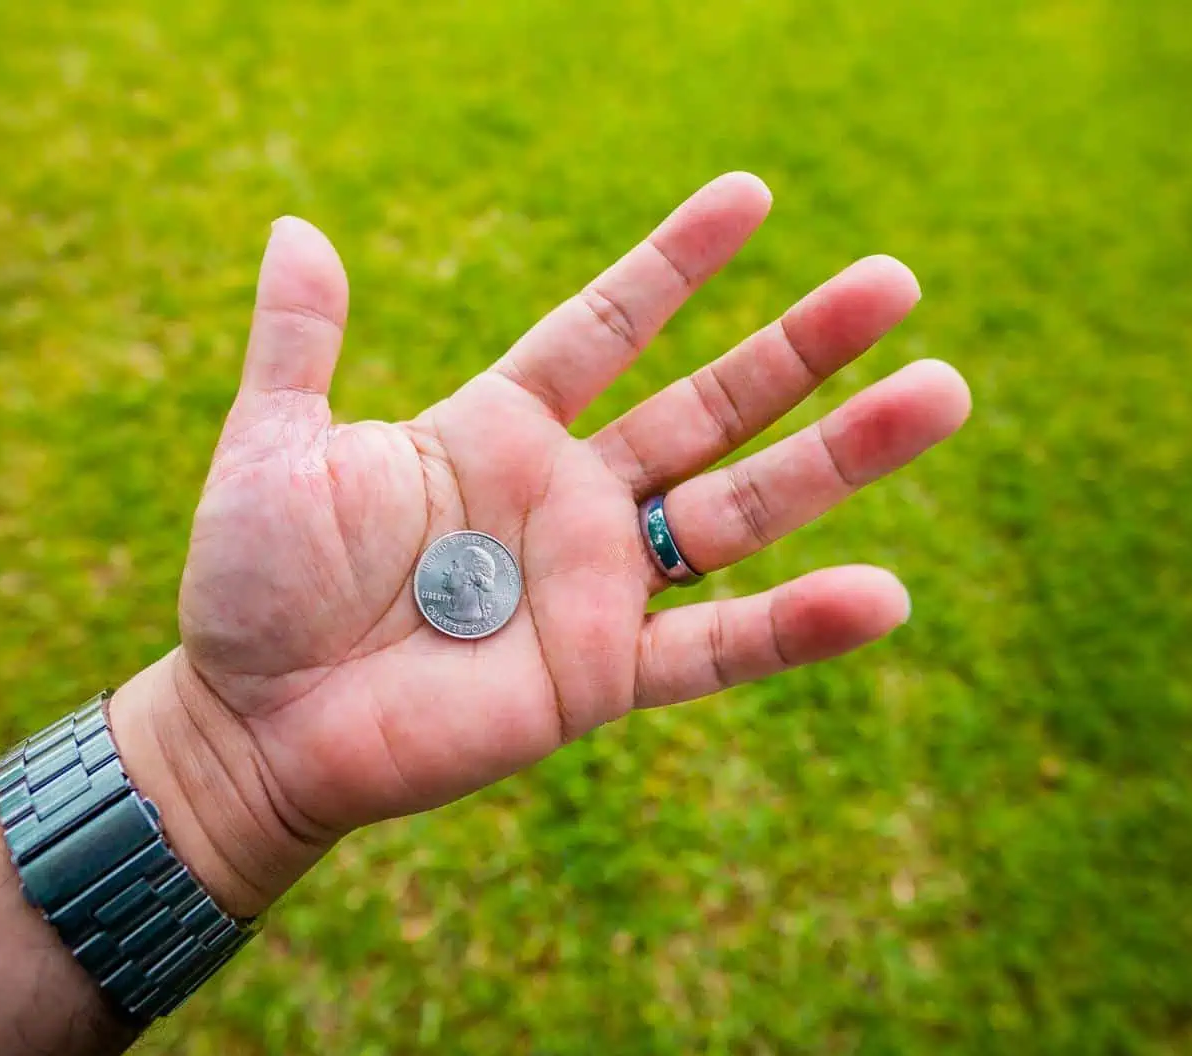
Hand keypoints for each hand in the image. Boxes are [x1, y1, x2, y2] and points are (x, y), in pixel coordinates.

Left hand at [112, 174, 969, 914]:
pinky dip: (796, 629)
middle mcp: (567, 499)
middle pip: (709, 409)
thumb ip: (299, 345)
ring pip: (740, 511)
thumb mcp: (271, 448)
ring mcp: (592, 587)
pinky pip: (714, 650)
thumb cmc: (251, 588)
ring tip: (944, 394)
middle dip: (801, 348)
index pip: (606, 329)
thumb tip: (298, 230)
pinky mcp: (598, 677)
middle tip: (898, 281)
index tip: (752, 195)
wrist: (247, 723)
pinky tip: (883, 595)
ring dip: (841, 459)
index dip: (675, 266)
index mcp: (496, 430)